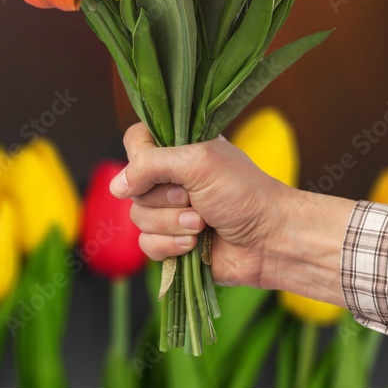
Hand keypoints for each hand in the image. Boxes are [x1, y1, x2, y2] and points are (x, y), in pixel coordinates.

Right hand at [110, 122, 288, 288]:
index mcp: (177, 149)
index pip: (135, 141)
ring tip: (202, 224)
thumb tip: (115, 187)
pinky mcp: (170, 242)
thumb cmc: (243, 193)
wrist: (272, 240)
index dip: (141, 158)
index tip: (161, 169)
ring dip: (172, 224)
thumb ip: (150, 165)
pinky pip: (146, 245)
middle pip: (133, 186)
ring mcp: (168, 211)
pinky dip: (170, 246)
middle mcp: (169, 178)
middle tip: (195, 198)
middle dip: (165, 199)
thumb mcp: (197, 163)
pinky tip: (194, 246)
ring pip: (138, 218)